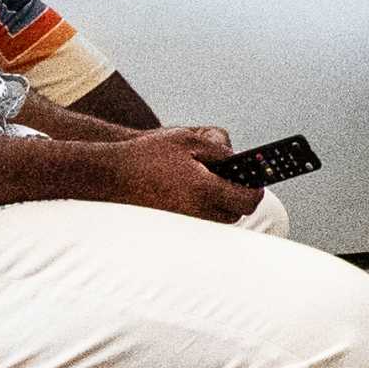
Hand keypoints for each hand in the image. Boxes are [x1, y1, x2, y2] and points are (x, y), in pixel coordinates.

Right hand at [98, 126, 254, 223]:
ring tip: (213, 183)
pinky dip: (202, 209)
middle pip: (235, 215)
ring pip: (216, 220)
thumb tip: (239, 160)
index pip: (247, 200)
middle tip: (235, 180)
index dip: (256, 190)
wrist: (110, 174)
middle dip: (239, 198)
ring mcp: (183, 222)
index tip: (258, 181)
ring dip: (221, 205)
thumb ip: (219, 151)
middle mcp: (196, 211)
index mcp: (204, 189)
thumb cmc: (147, 154)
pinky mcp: (171, 226)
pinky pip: (198, 222)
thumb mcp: (188, 141)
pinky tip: (193, 191)